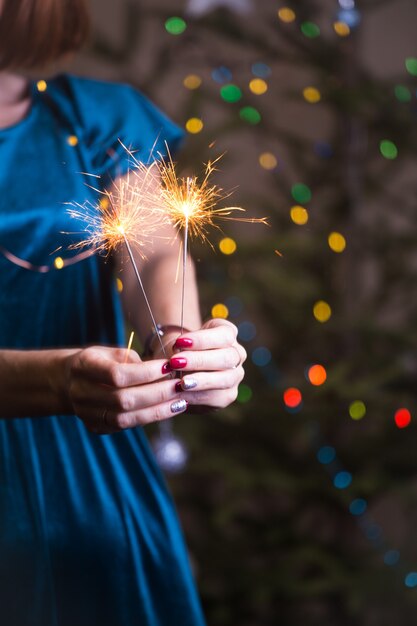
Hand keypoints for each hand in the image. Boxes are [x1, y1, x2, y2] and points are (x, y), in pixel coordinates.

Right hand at [64, 346, 187, 433]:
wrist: (68, 383)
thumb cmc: (98, 362)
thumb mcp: (110, 352)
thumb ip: (133, 360)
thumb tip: (163, 370)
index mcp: (84, 367)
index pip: (117, 375)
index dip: (146, 373)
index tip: (168, 366)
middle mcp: (81, 393)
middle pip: (123, 399)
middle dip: (157, 393)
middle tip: (180, 385)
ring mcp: (86, 414)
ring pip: (126, 418)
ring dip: (158, 411)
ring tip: (180, 401)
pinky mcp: (96, 427)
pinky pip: (126, 426)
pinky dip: (149, 418)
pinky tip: (168, 409)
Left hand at [168, 318, 246, 411]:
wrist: (179, 368)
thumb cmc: (180, 350)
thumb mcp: (178, 343)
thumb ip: (179, 347)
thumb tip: (176, 354)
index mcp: (228, 333)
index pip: (224, 335)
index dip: (202, 339)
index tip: (180, 342)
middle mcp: (237, 353)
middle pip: (227, 357)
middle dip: (200, 360)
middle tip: (176, 363)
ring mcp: (235, 375)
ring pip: (226, 379)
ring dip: (202, 381)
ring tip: (182, 382)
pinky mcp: (228, 394)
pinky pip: (217, 397)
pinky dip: (197, 396)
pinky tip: (182, 394)